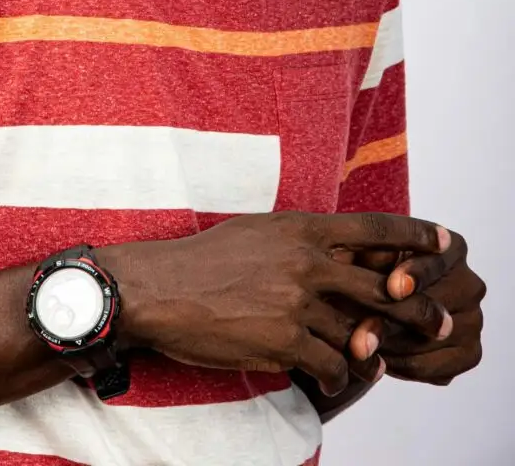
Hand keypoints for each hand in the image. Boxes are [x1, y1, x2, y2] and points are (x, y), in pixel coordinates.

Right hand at [99, 212, 453, 397]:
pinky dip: (339, 375)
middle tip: (437, 323)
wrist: (160, 288)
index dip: (418, 237)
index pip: (377, 229)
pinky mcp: (284, 340)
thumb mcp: (260, 231)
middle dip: (419, 309)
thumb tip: (335, 246)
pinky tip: (331, 376)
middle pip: (387, 287)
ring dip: (374, 351)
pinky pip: (333, 365)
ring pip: (362, 333)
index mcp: (304, 228)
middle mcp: (309, 262)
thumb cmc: (205, 258)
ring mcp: (299, 302)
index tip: (444, 242)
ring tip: (378, 361)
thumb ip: (302, 238)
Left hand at [349, 233, 485, 384]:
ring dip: (394, 347)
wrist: (372, 303)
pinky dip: (404, 366)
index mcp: (451, 248)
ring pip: (435, 340)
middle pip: (438, 305)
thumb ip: (372, 259)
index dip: (416, 274)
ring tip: (358, 349)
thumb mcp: (364, 257)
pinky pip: (437, 367)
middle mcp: (469, 284)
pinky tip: (376, 361)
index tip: (392, 288)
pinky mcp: (469, 353)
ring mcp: (473, 320)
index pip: (437, 260)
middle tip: (361, 335)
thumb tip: (378, 271)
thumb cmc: (367, 270)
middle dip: (395, 320)